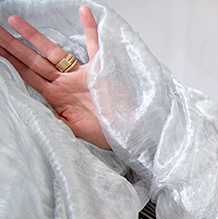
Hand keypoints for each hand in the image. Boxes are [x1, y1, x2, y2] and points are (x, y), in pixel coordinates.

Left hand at [0, 6, 108, 148]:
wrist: (129, 130)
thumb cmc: (106, 132)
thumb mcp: (75, 130)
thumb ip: (57, 121)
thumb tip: (43, 116)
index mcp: (58, 95)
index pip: (29, 75)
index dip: (11, 63)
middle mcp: (66, 81)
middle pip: (33, 61)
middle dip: (12, 46)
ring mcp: (82, 73)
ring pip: (53, 51)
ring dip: (34, 36)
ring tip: (14, 21)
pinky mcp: (101, 68)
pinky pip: (95, 44)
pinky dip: (90, 28)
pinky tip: (83, 11)